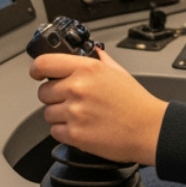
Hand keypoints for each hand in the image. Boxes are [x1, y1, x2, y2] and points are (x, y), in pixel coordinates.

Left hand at [29, 49, 165, 164]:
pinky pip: (55, 132)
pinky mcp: (75, 134)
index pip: (44, 63)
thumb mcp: (118, 71)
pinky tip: (81, 127)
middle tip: (70, 100)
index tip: (38, 73)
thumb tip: (88, 52)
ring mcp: (75, 112)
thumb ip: (98, 59)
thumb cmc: (136, 102)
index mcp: (87, 69)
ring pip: (47, 113)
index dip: (37, 69)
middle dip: (53, 96)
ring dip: (59, 115)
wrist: (148, 129)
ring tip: (80, 115)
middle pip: (43, 92)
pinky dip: (64, 132)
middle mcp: (78, 88)